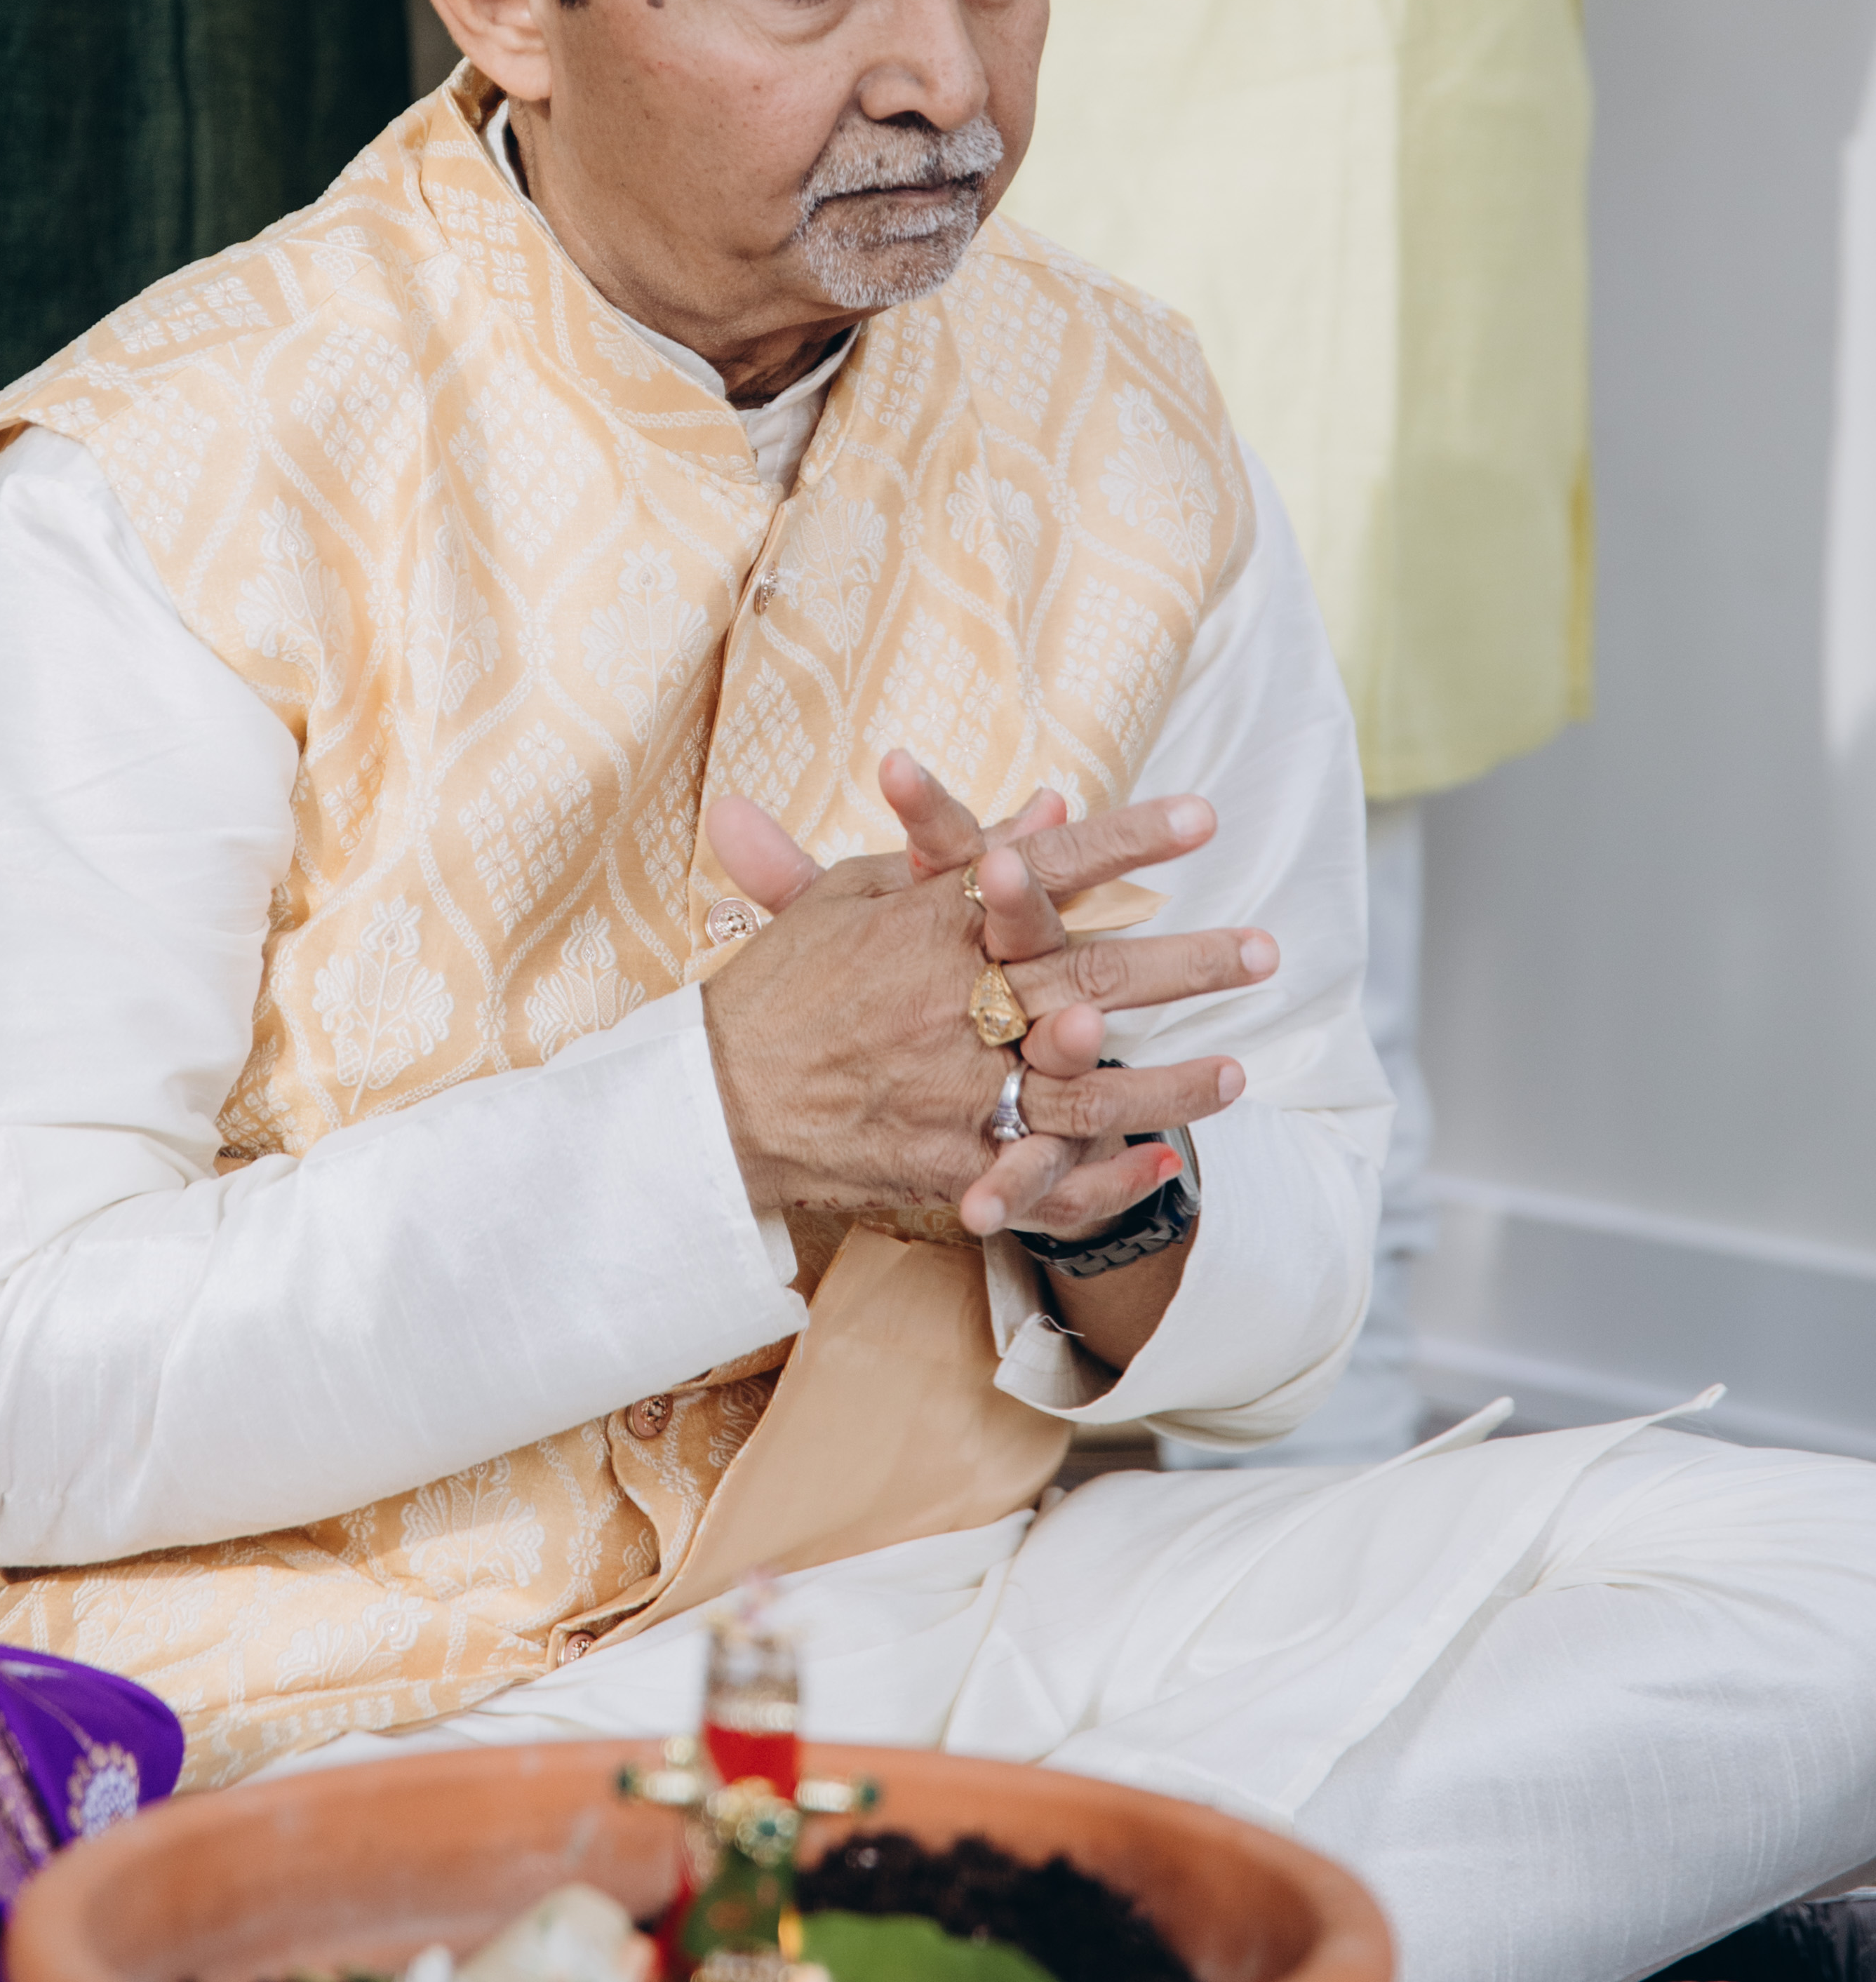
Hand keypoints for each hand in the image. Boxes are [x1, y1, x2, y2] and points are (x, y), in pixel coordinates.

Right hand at [699, 753, 1269, 1241]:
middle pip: (1088, 972)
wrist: (715, 1098)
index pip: (1044, 867)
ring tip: (1240, 1070)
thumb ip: (952, 853)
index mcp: (929, 923)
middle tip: (1267, 950)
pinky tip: (1164, 1167)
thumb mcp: (856, 897)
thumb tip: (1050, 805)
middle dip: (1186, 963)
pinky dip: (1102, 1176)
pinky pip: (1041, 1174)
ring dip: (1168, 1080)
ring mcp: (953, 1085)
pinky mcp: (946, 1157)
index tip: (1204, 817)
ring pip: (1083, 1084)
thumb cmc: (782, 985)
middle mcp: (951, 1000)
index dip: (1126, 840)